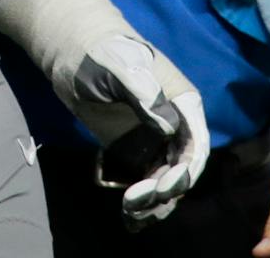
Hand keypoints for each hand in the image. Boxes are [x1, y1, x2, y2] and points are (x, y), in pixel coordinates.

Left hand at [68, 35, 208, 225]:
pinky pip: (147, 181)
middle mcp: (175, 125)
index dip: (186, 170)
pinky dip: (143, 202)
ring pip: (167, 181)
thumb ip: (144, 93)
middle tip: (136, 198)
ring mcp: (155, 140)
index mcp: (182, 102)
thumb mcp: (120, 67)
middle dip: (166, 189)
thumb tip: (168, 126)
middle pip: (183, 169)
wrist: (73, 52)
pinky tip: (130, 217)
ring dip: (155, 201)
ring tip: (130, 210)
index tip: (164, 185)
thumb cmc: (100, 52)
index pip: (196, 144)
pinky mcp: (135, 151)